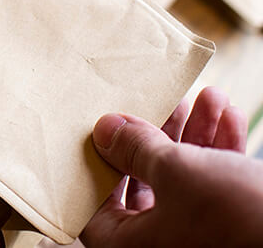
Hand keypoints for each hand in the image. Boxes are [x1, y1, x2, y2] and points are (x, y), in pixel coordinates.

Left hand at [82, 87, 262, 247]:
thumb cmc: (237, 216)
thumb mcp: (176, 171)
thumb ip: (135, 148)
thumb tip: (104, 129)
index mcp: (131, 246)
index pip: (93, 205)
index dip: (100, 162)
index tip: (111, 127)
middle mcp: (159, 246)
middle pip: (143, 183)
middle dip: (160, 134)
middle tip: (169, 102)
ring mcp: (195, 238)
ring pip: (183, 179)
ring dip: (196, 133)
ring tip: (211, 96)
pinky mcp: (227, 227)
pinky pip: (214, 185)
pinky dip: (220, 149)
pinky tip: (230, 116)